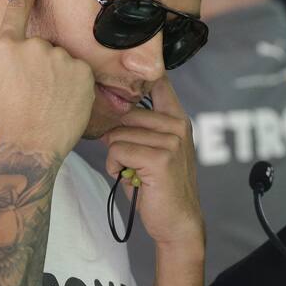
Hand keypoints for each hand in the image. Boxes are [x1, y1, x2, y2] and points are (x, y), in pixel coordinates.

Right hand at [0, 0, 94, 155]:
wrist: (32, 143)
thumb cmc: (7, 118)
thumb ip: (1, 60)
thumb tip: (9, 50)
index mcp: (7, 47)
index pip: (17, 9)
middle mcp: (34, 46)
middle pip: (42, 46)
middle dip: (41, 65)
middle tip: (36, 92)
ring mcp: (60, 57)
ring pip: (62, 60)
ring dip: (59, 75)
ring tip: (50, 100)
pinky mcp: (82, 71)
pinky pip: (79, 72)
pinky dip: (75, 84)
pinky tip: (65, 102)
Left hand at [102, 75, 204, 251]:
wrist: (177, 221)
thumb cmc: (158, 186)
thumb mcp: (153, 150)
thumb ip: (139, 127)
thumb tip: (107, 105)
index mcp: (178, 119)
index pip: (159, 82)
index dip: (137, 76)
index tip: (122, 63)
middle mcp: (178, 126)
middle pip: (125, 114)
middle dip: (116, 137)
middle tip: (125, 159)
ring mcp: (172, 141)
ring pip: (118, 134)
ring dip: (115, 156)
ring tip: (129, 171)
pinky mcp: (160, 159)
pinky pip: (118, 150)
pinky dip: (114, 166)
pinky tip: (126, 177)